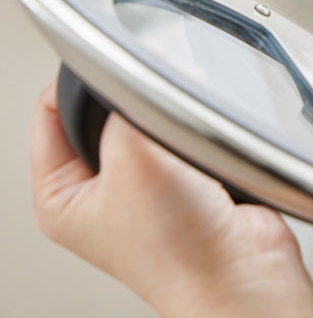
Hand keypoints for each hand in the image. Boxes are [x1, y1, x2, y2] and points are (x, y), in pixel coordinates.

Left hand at [30, 82, 312, 317]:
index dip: (73, 83)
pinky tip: (203, 151)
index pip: (48, 115)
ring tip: (180, 140)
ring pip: (148, 126)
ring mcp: (144, 192)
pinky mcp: (188, 187)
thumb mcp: (132, 158)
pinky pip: (186, 140)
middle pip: (101, 117)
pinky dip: (198, 136)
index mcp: (61, 199)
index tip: (104, 62)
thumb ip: (126, 105)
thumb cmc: (179, 248)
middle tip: (147, 106)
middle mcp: (99, 197)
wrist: (242, 272)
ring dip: (168, 122)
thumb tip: (142, 72)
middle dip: (129, 103)